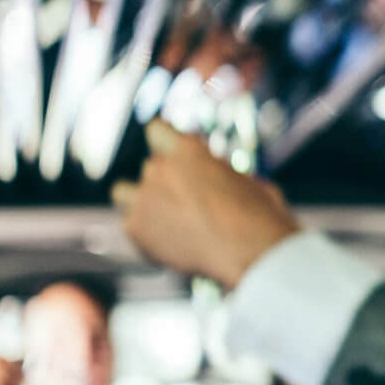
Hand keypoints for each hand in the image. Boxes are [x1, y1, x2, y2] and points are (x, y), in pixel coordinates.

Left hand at [111, 120, 300, 288]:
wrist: (252, 254)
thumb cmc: (260, 217)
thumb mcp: (247, 180)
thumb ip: (220, 173)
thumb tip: (220, 178)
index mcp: (187, 149)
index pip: (156, 130)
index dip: (168, 144)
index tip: (177, 160)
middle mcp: (159, 167)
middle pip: (150, 167)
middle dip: (165, 182)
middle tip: (186, 204)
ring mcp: (144, 198)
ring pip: (123, 193)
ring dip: (139, 202)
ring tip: (164, 221)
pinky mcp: (134, 228)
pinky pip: (130, 226)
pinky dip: (144, 235)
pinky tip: (168, 246)